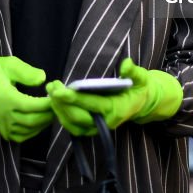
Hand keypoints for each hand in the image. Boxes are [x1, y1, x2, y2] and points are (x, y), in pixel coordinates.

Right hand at [0, 56, 52, 142]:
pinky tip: (38, 122)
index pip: (32, 106)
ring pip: (27, 131)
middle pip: (32, 121)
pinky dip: (32, 132)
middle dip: (48, 115)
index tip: (56, 97)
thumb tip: (43, 79)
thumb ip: (26, 72)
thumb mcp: (7, 64)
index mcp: (5, 98)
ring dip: (42, 124)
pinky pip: (19, 136)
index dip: (47, 104)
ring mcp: (1, 125)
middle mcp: (3, 115)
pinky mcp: (0, 130)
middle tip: (58, 106)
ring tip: (51, 113)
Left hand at [47, 58, 182, 135]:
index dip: (74, 99)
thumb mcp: (142, 78)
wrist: (142, 104)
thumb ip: (134, 72)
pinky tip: (56, 103)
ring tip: (51, 92)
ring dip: (59, 110)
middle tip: (51, 87)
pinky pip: (74, 127)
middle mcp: (105, 121)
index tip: (59, 91)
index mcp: (115, 109)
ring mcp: (98, 127)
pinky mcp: (92, 128)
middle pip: (78, 116)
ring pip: (73, 124)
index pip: (91, 104)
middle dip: (61, 103)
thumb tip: (126, 64)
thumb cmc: (140, 89)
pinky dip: (63, 116)